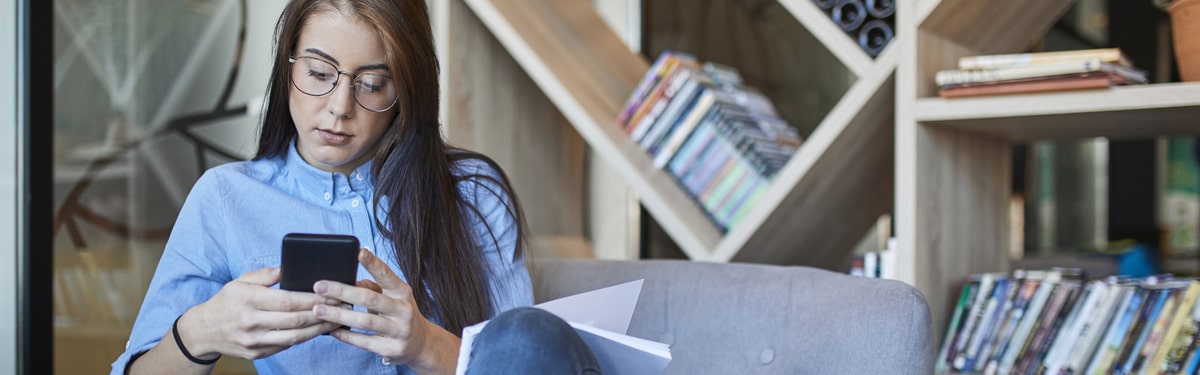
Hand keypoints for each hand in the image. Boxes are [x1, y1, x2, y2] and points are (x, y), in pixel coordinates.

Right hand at [180, 267, 344, 359]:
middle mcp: (251, 322)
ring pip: (294, 337)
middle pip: (295, 320)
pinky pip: (286, 346)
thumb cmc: (226, 302)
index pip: (288, 300)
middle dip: (322, 313)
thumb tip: (289, 267)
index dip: (313, 299)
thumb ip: (265, 274)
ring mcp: (254, 341)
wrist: (203, 331)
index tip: (332, 293)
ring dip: (319, 329)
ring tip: (336, 320)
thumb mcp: (240, 281)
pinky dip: (304, 338)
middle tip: (342, 306)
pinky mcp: (256, 353)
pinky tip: (318, 330)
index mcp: (248, 300)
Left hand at [313, 249, 460, 373]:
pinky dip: (346, 336)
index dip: (373, 263)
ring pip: (365, 321)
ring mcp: (399, 330)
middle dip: (342, 292)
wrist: (422, 344)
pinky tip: (332, 330)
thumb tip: (348, 280)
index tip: (358, 251)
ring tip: (318, 310)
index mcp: (402, 292)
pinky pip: (365, 342)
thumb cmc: (399, 314)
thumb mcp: (393, 297)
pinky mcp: (392, 349)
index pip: (386, 275)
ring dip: (339, 315)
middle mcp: (403, 310)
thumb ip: (373, 288)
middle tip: (319, 286)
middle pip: (369, 298)